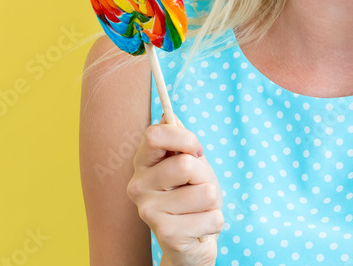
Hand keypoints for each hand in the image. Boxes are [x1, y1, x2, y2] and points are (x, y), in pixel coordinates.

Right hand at [127, 114, 223, 265]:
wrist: (194, 239)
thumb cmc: (193, 196)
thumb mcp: (192, 164)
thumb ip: (182, 142)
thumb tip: (167, 115)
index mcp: (143, 163)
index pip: (155, 134)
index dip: (185, 138)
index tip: (197, 151)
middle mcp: (137, 186)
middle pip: (185, 165)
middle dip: (205, 176)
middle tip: (198, 188)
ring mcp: (148, 212)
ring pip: (204, 192)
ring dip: (212, 202)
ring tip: (199, 209)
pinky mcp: (166, 234)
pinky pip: (212, 217)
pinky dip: (215, 221)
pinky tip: (200, 227)